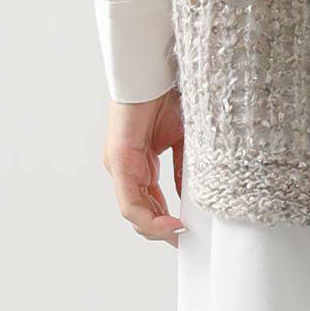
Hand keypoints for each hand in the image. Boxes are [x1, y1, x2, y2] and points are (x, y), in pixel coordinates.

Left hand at [103, 87, 185, 245]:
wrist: (156, 69)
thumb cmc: (168, 95)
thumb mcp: (183, 140)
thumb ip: (182, 168)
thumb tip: (191, 195)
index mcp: (140, 162)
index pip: (150, 202)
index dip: (166, 221)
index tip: (187, 233)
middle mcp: (125, 167)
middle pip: (140, 212)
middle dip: (162, 230)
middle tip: (184, 241)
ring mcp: (119, 165)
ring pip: (133, 212)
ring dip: (156, 228)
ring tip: (178, 235)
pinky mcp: (118, 160)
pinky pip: (130, 201)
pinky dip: (149, 217)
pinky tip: (170, 223)